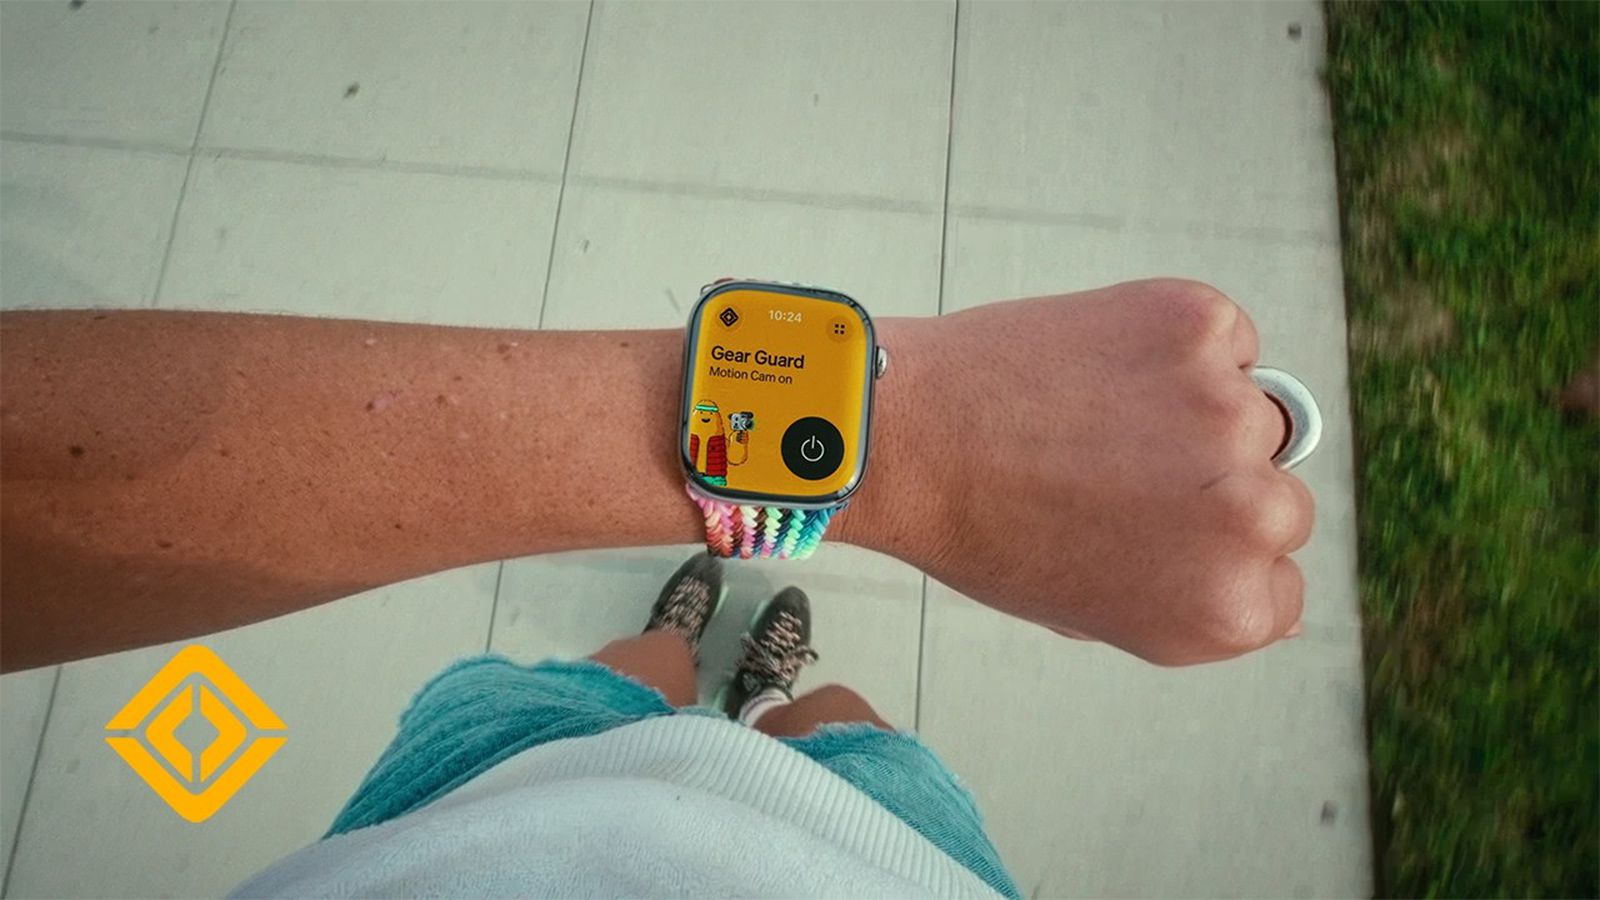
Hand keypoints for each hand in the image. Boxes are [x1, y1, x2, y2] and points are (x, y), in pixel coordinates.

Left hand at [861, 279, 1313, 664]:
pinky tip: (1099, 366)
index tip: (1157, 536)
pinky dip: (1176, 346)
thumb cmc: (981, 530)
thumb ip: (1186, 598)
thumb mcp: (1090, 612)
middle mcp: (1251, 518)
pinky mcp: (1203, 327)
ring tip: (1099, 417)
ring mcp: (1232, 413)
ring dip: (1198, 414)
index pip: (1282, 586)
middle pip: (1280, 502)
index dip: (1212, 558)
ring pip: (1256, 414)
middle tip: (1121, 474)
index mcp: (1229, 608)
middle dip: (1216, 490)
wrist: (907, 437)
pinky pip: (1226, 340)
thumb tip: (1266, 588)